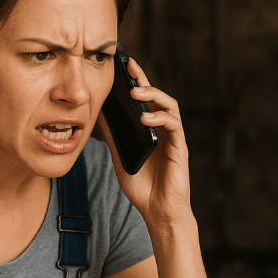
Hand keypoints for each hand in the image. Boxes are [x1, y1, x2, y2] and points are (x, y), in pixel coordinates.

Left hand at [100, 58, 191, 228]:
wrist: (159, 212)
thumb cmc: (143, 187)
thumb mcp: (120, 158)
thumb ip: (113, 137)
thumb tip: (98, 115)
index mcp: (150, 130)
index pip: (144, 100)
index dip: (136, 80)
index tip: (124, 64)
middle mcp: (163, 130)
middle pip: (157, 96)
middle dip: (144, 79)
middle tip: (130, 66)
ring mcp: (173, 138)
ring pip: (169, 106)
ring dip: (154, 95)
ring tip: (136, 92)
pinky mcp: (179, 148)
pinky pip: (174, 125)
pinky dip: (160, 118)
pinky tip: (146, 118)